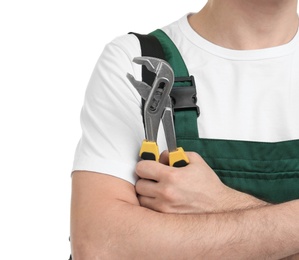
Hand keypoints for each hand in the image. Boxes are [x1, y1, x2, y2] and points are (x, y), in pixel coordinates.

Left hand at [135, 151, 267, 213]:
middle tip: (154, 178)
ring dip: (146, 193)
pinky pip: (148, 210)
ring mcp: (164, 208)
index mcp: (172, 177)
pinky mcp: (165, 218)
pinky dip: (151, 204)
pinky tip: (161, 200)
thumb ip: (174, 154)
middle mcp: (165, 193)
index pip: (142, 168)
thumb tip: (160, 155)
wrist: (219, 207)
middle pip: (138, 184)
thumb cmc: (208, 185)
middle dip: (145, 179)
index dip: (145, 165)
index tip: (149, 166)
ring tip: (158, 189)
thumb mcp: (195, 160)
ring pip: (141, 199)